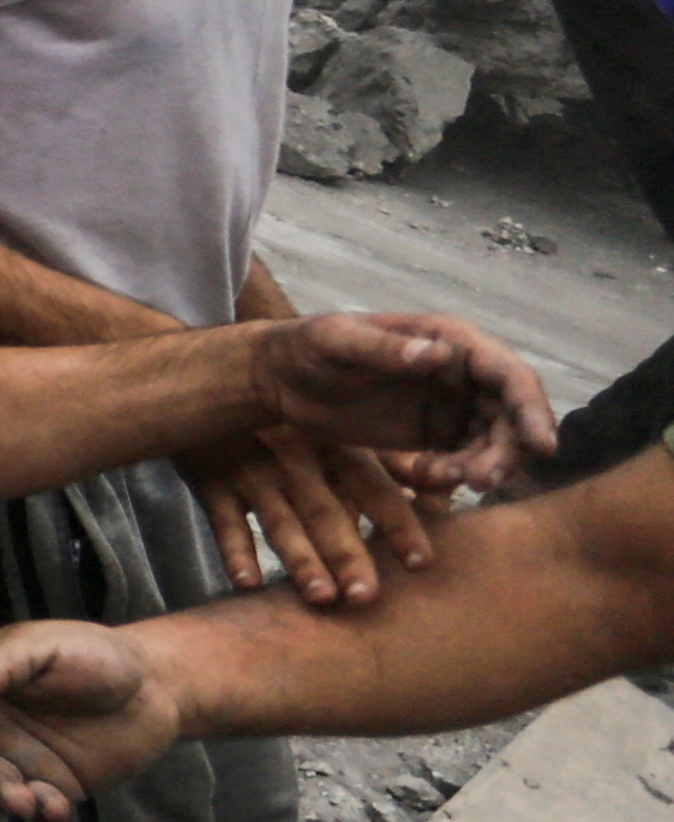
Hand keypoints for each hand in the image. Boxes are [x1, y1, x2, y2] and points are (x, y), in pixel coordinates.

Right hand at [0, 618, 180, 821]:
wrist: (156, 688)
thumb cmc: (96, 656)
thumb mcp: (45, 648)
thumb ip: (0, 665)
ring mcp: (19, 760)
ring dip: (0, 797)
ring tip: (26, 800)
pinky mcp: (53, 787)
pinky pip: (34, 806)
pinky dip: (39, 812)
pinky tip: (55, 808)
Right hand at [175, 428, 420, 607]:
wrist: (207, 385)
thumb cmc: (284, 415)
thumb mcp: (333, 427)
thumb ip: (385, 459)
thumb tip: (432, 490)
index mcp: (331, 447)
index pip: (373, 489)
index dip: (398, 524)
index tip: (422, 563)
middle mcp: (294, 461)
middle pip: (326, 513)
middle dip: (347, 555)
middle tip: (367, 596)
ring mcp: (251, 472)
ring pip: (279, 521)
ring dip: (300, 559)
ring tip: (321, 597)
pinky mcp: (210, 482)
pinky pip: (223, 521)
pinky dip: (234, 551)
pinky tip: (247, 583)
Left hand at [255, 308, 555, 493]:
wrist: (278, 378)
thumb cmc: (305, 346)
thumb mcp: (337, 341)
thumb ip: (383, 348)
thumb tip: (441, 354)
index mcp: (452, 341)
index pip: (511, 375)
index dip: (532, 410)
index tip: (542, 447)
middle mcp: (462, 373)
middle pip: (512, 417)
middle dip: (505, 451)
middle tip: (478, 480)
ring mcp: (452, 406)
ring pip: (492, 443)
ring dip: (479, 466)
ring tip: (438, 476)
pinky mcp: (433, 435)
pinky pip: (462, 460)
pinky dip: (452, 474)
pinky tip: (419, 475)